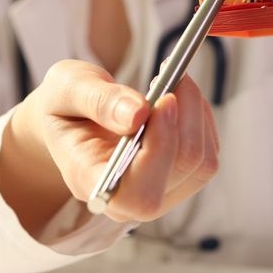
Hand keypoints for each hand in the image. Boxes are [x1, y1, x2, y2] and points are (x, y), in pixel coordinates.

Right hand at [5, 59, 219, 226]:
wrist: (71, 120)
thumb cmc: (64, 106)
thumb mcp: (66, 89)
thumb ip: (98, 100)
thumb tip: (139, 114)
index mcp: (90, 182)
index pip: (137, 191)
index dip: (160, 148)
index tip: (164, 98)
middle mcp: (126, 199)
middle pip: (178, 171)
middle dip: (185, 117)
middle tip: (172, 73)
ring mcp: (155, 193)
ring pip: (200, 163)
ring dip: (196, 114)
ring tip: (173, 80)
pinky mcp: (177, 180)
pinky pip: (207, 155)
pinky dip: (201, 118)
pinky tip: (179, 97)